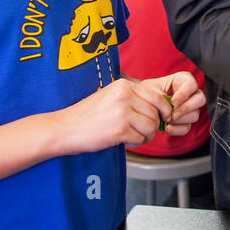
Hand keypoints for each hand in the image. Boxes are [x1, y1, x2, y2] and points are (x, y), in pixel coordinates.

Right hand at [59, 78, 185, 152]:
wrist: (64, 128)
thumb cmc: (87, 115)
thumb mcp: (111, 97)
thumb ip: (133, 98)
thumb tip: (158, 107)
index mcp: (124, 86)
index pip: (157, 96)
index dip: (164, 109)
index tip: (163, 117)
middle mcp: (125, 96)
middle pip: (156, 113)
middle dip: (154, 125)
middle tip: (144, 131)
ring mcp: (123, 112)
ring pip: (151, 126)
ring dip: (146, 135)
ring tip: (133, 136)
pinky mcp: (120, 130)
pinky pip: (141, 139)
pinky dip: (136, 143)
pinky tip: (124, 141)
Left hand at [135, 71, 204, 136]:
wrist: (140, 106)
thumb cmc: (146, 94)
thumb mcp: (150, 91)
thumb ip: (161, 98)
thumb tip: (171, 111)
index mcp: (182, 80)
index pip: (192, 84)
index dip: (184, 94)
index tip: (172, 102)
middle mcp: (190, 93)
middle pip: (200, 99)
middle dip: (185, 109)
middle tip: (170, 115)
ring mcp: (190, 108)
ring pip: (195, 115)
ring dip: (179, 120)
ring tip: (165, 120)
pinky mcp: (186, 121)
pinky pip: (187, 127)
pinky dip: (176, 129)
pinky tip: (166, 127)